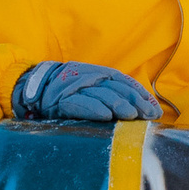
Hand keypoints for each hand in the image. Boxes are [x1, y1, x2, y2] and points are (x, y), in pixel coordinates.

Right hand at [12, 61, 160, 122]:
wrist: (33, 87)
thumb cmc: (68, 92)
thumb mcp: (92, 88)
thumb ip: (113, 94)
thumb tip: (143, 109)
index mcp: (98, 73)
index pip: (124, 82)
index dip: (140, 95)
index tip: (155, 110)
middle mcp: (88, 77)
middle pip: (117, 88)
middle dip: (135, 102)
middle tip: (148, 115)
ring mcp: (74, 88)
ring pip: (101, 95)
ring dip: (118, 104)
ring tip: (132, 115)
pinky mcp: (60, 101)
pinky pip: (79, 104)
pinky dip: (93, 109)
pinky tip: (106, 116)